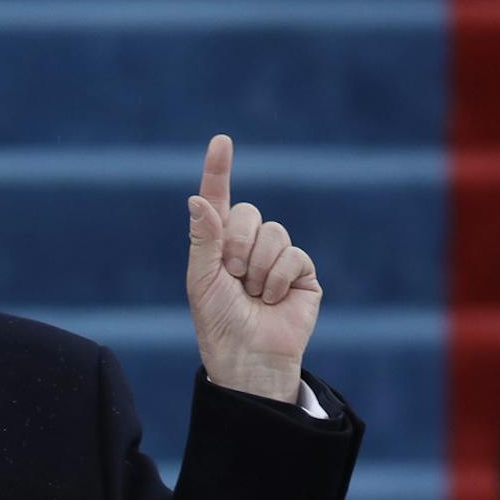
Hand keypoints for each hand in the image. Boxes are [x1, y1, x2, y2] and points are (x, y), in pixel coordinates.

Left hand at [185, 135, 319, 403]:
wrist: (249, 358)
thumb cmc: (218, 324)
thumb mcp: (201, 280)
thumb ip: (203, 239)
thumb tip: (198, 198)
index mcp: (217, 244)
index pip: (218, 199)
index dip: (219, 170)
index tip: (221, 140)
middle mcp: (247, 245)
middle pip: (248, 213)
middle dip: (237, 245)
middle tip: (233, 277)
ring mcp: (276, 258)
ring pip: (273, 232)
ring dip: (258, 266)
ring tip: (253, 295)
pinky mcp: (301, 274)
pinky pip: (293, 255)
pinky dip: (278, 278)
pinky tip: (273, 300)